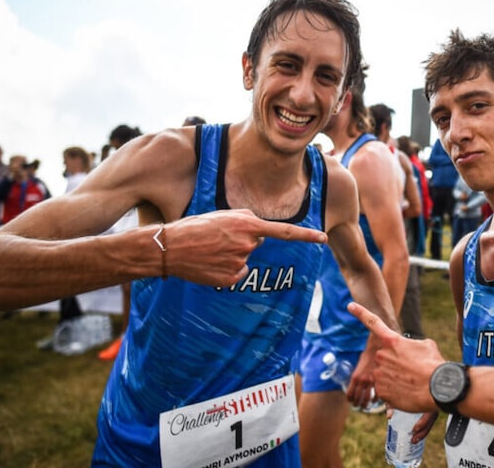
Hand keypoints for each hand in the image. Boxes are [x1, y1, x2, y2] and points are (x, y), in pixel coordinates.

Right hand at [164, 209, 326, 285]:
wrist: (170, 249)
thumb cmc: (195, 227)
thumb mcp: (222, 214)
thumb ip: (246, 218)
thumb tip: (260, 232)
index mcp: (247, 225)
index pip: (284, 232)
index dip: (305, 235)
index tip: (323, 238)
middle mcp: (248, 245)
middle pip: (257, 243)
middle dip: (244, 240)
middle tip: (219, 237)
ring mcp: (240, 264)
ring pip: (246, 258)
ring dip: (233, 254)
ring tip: (211, 249)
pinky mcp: (231, 279)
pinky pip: (238, 272)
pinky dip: (227, 269)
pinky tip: (211, 263)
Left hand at [348, 302, 444, 412]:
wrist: (438, 388)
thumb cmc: (434, 365)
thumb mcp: (425, 346)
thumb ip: (410, 345)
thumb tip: (408, 350)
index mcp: (392, 341)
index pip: (373, 323)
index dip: (361, 313)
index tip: (350, 306)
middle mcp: (382, 356)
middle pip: (383, 358)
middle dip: (393, 363)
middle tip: (410, 370)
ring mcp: (379, 374)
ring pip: (383, 374)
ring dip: (395, 378)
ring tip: (411, 382)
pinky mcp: (381, 391)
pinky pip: (385, 390)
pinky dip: (395, 392)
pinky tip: (407, 392)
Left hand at [348, 348, 377, 409]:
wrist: (376, 349)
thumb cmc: (367, 355)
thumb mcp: (358, 366)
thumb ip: (358, 375)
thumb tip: (357, 381)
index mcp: (355, 377)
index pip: (349, 393)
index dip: (349, 399)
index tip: (350, 401)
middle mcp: (361, 381)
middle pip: (357, 398)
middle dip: (356, 404)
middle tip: (357, 406)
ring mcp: (371, 382)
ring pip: (367, 398)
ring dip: (365, 404)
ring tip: (365, 407)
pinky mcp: (379, 381)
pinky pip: (377, 394)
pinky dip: (375, 399)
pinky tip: (374, 401)